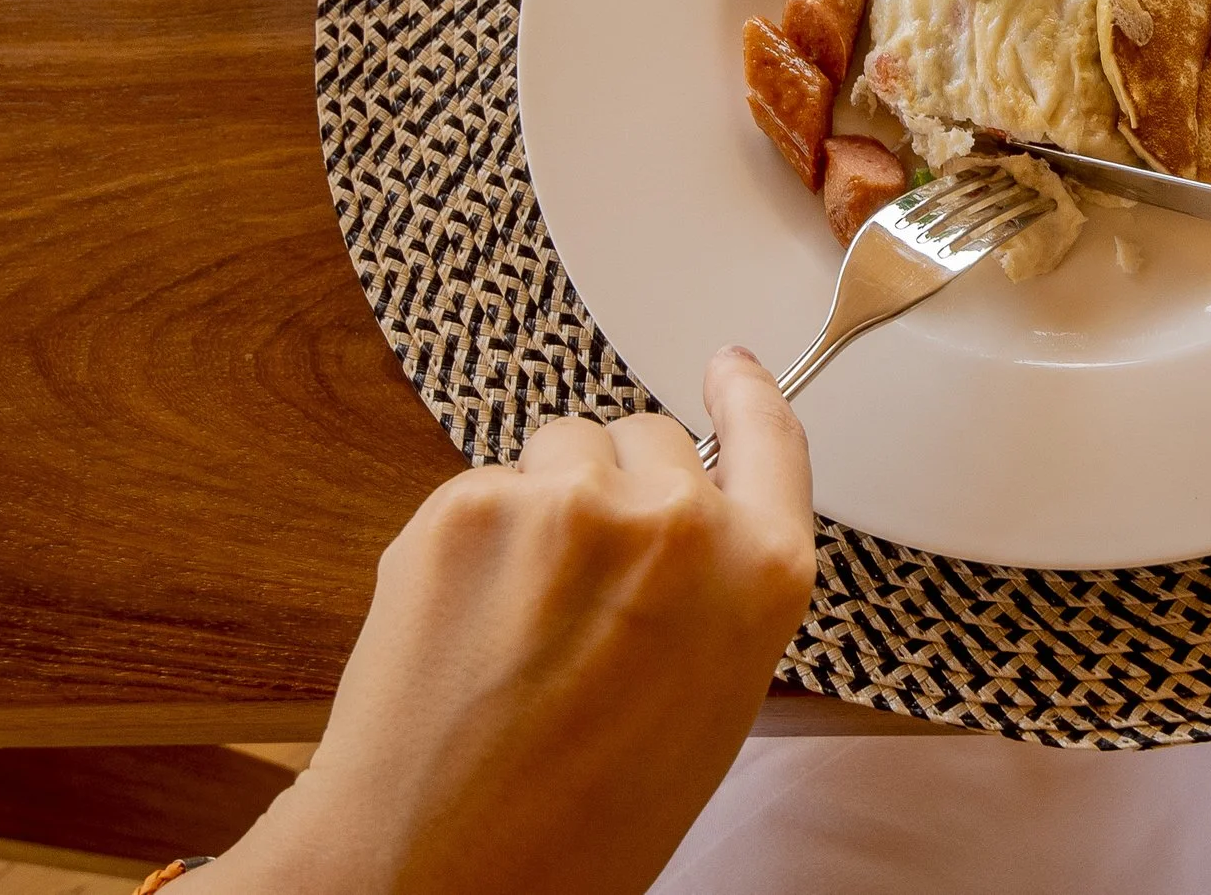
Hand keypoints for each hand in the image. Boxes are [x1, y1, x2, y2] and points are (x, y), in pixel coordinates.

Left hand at [189, 346, 816, 894]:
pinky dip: (470, 540)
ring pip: (560, 450)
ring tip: (515, 617)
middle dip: (617, 492)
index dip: (746, 395)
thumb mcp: (709, 705)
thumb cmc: (581, 827)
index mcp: (761, 578)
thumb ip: (717, 593)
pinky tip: (462, 625)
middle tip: (577, 592)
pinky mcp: (467, 504)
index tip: (731, 367)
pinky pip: (482, 484)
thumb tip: (683, 520)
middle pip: (651, 440)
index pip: (772, 439)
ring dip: (542, 504)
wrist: (438, 877)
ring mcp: (570, 504)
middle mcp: (680, 523)